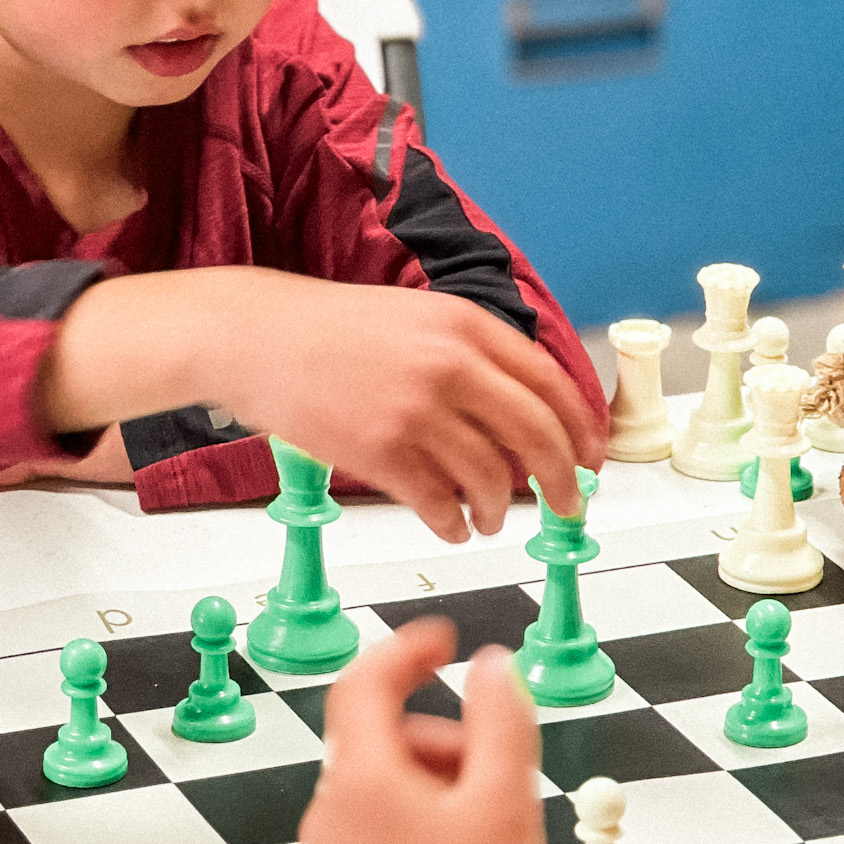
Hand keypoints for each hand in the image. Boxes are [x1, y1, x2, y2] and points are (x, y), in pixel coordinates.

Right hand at [43, 269, 603, 540]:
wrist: (252, 335)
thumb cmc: (324, 329)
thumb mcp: (413, 317)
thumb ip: (467, 353)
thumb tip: (519, 412)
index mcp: (465, 324)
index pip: (550, 383)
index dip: (580, 429)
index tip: (590, 457)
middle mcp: (450, 364)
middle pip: (536, 436)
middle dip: (562, 481)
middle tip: (566, 505)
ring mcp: (415, 409)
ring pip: (491, 478)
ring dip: (499, 508)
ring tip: (490, 518)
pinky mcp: (380, 451)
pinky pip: (440, 503)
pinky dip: (453, 524)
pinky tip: (450, 526)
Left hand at [300, 618, 546, 843]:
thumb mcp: (507, 797)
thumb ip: (501, 715)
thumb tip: (493, 666)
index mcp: (359, 782)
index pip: (363, 684)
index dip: (405, 650)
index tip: (441, 641)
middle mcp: (328, 818)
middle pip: (379, 742)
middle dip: (441, 739)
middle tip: (496, 770)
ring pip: (379, 793)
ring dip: (433, 788)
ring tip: (490, 831)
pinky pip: (375, 840)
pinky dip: (417, 832)